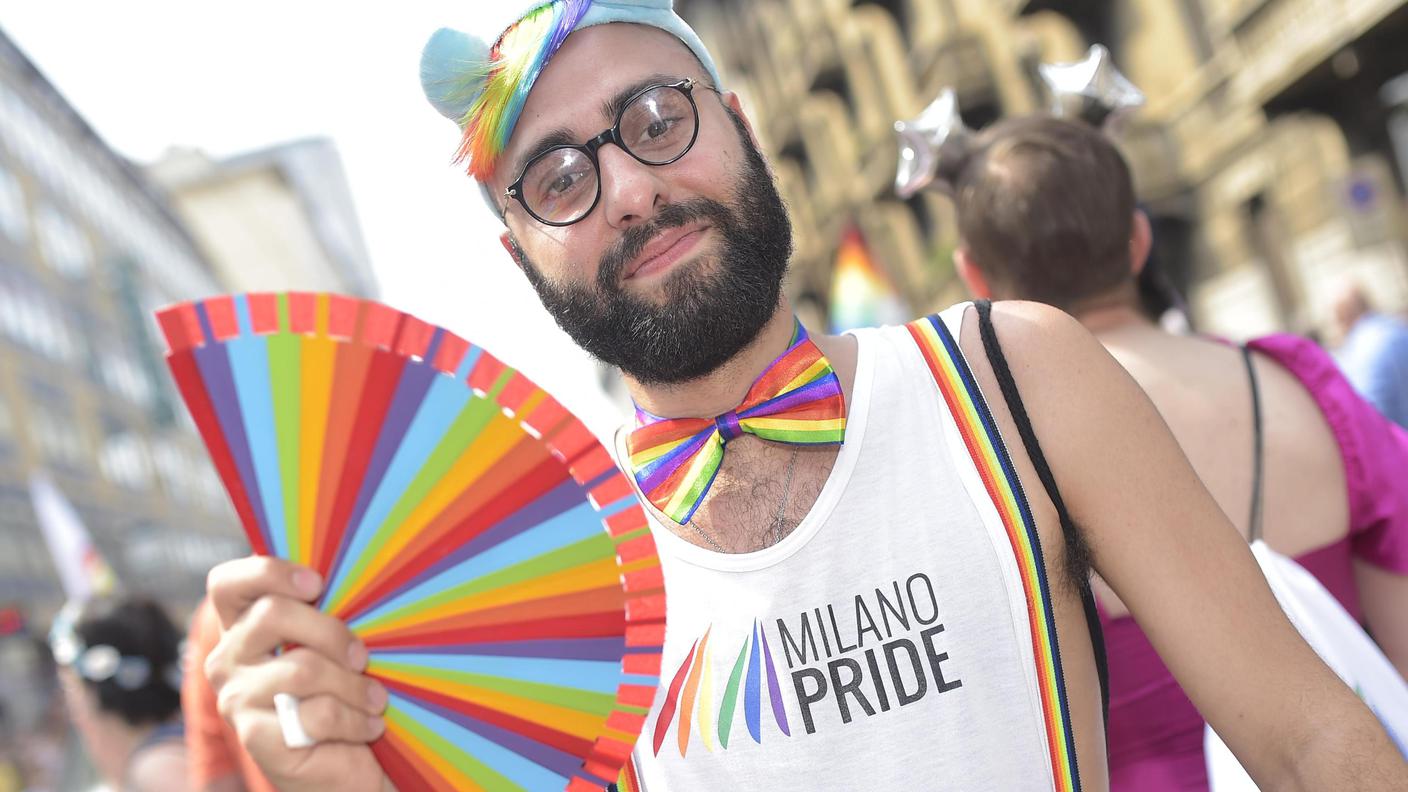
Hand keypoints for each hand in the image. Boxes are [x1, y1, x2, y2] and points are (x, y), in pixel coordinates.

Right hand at [205, 556, 390, 791]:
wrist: (345, 766)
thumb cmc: (343, 692)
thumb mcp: (333, 644)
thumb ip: (325, 612)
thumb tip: (358, 579)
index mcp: (242, 627)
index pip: (228, 583)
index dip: (268, 572)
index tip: (317, 584)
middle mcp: (227, 660)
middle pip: (272, 614)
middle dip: (332, 632)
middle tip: (361, 657)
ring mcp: (235, 700)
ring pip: (304, 667)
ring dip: (354, 685)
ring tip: (375, 700)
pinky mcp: (255, 738)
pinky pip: (318, 713)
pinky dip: (356, 719)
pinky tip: (368, 727)